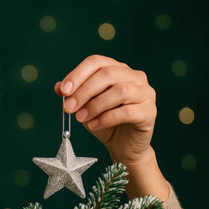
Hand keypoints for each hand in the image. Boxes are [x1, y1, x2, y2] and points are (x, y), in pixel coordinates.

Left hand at [54, 55, 169, 200]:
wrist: (123, 146)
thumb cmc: (104, 122)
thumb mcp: (84, 107)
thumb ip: (73, 95)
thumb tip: (58, 87)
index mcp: (117, 69)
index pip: (97, 62)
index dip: (78, 74)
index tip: (63, 91)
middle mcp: (134, 76)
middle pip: (108, 74)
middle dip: (84, 91)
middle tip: (68, 108)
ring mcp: (145, 93)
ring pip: (120, 91)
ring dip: (95, 105)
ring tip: (80, 119)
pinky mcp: (150, 111)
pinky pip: (128, 111)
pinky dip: (107, 118)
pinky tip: (94, 125)